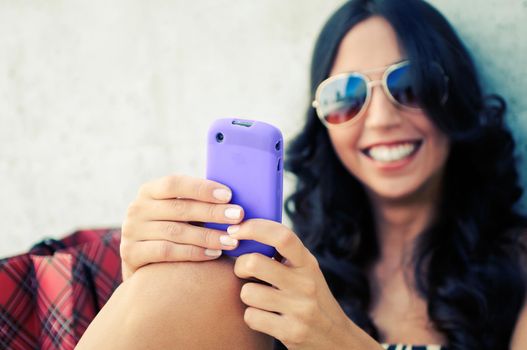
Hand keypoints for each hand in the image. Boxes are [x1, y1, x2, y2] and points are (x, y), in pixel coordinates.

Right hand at [120, 174, 243, 279]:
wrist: (144, 264)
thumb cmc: (172, 230)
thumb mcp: (178, 212)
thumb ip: (197, 203)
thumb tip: (233, 197)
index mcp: (149, 190)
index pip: (175, 183)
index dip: (202, 188)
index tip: (228, 195)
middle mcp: (137, 208)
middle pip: (179, 209)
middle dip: (213, 212)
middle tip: (238, 217)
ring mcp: (131, 231)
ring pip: (176, 232)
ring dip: (208, 236)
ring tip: (232, 240)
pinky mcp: (131, 254)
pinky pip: (167, 252)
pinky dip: (193, 252)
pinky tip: (214, 254)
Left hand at [228, 219, 359, 348]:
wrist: (336, 339)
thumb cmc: (311, 298)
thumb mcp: (305, 271)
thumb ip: (285, 254)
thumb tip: (247, 230)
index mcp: (307, 263)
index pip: (282, 236)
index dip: (254, 228)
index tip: (235, 230)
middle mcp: (305, 283)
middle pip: (254, 262)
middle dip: (240, 266)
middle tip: (244, 271)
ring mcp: (299, 309)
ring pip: (248, 292)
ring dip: (248, 295)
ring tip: (262, 299)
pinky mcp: (291, 332)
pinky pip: (251, 317)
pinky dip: (253, 317)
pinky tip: (267, 317)